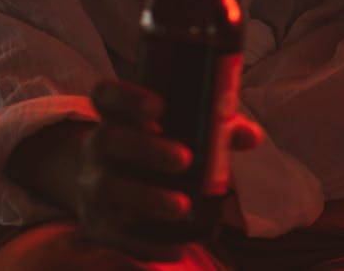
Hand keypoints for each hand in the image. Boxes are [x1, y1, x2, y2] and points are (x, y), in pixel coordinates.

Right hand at [76, 79, 259, 261]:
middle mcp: (97, 147)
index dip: (128, 97)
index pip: (107, 95)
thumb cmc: (146, 145)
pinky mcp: (98, 226)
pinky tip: (178, 248)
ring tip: (182, 206)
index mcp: (114, 115)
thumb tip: (251, 136)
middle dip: (146, 149)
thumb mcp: (169, 127)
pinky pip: (119, 237)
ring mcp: (93, 187)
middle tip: (184, 158)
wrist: (92, 182)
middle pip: (109, 140)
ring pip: (110, 190)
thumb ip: (212, 126)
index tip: (159, 105)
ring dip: (147, 199)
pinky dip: (149, 245)